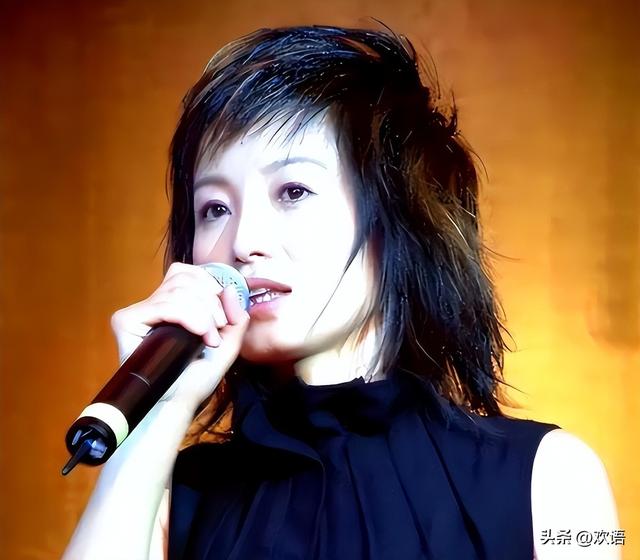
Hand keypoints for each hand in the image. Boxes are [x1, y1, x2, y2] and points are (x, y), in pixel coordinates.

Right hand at [110, 262, 249, 410]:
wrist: (177, 404)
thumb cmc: (196, 378)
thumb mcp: (228, 344)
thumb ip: (236, 317)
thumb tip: (228, 289)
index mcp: (172, 304)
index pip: (189, 273)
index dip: (211, 287)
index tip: (223, 318)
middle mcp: (152, 305)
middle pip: (186, 279)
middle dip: (212, 303)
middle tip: (217, 330)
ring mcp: (138, 312)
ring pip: (179, 290)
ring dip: (204, 314)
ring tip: (209, 339)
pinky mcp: (126, 321)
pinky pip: (165, 305)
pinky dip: (190, 318)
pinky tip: (201, 336)